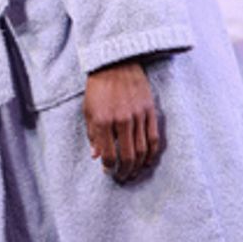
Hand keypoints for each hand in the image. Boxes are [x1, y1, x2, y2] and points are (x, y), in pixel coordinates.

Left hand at [84, 59, 161, 181]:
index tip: (108, 171)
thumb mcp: (88, 109)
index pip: (109, 153)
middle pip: (128, 156)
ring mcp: (138, 116)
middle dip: (125, 171)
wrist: (116, 63)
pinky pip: (154, 138)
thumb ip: (92, 134)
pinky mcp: (151, 111)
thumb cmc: (98, 87)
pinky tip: (148, 161)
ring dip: (139, 166)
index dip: (109, 167)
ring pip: (143, 150)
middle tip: (122, 178)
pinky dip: (152, 153)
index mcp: (102, 120)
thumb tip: (96, 156)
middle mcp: (122, 120)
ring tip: (134, 173)